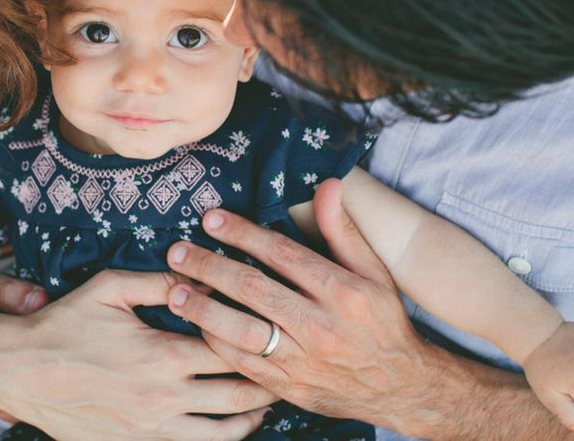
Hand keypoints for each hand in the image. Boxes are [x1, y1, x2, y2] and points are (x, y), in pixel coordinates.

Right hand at [0, 269, 274, 439]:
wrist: (20, 370)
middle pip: (239, 396)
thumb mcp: (110, 288)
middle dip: (268, 384)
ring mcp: (153, 429)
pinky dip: (217, 440)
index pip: (231, 351)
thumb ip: (161, 282)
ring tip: (263, 405)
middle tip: (284, 371)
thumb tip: (202, 277)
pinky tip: (224, 428)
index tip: (275, 334)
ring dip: (250, 419)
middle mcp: (165, 397)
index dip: (257, 342)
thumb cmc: (65, 324)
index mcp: (164, 355)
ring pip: (222, 433)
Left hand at [162, 178, 452, 432]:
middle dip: (209, 267)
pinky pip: (243, 365)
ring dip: (203, 310)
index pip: (283, 255)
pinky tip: (198, 325)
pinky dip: (216, 344)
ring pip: (242, 331)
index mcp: (343, 292)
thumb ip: (344, 231)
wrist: (400, 387)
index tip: (211, 219)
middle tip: (177, 252)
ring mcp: (303, 361)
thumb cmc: (382, 322)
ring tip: (173, 291)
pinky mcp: (289, 388)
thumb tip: (328, 185)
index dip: (243, 234)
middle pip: (254, 290)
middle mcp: (321, 326)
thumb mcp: (374, 273)